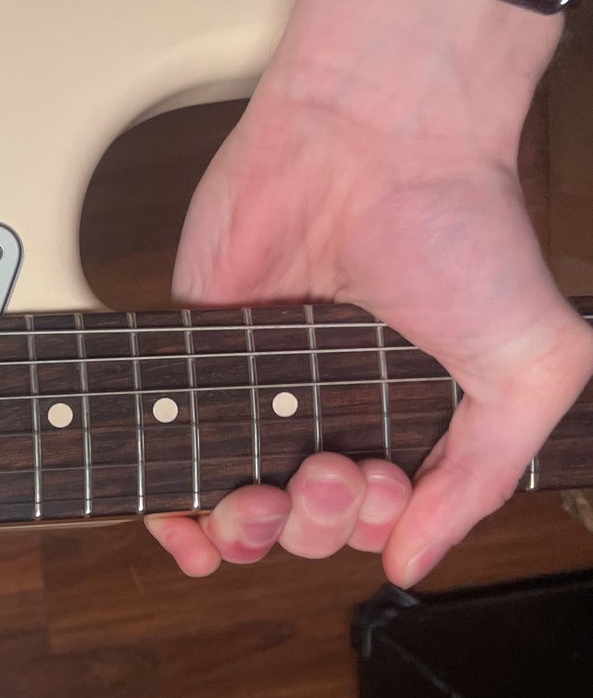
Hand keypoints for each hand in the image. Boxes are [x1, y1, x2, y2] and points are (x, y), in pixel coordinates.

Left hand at [146, 0, 592, 586]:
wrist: (376, 137)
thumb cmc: (463, 230)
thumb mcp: (528, 366)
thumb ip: (482, 476)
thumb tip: (413, 560)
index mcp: (402, 417)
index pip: (370, 518)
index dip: (370, 524)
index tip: (385, 482)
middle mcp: (327, 410)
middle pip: (302, 526)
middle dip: (317, 523)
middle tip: (334, 466)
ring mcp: (256, 387)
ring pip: (235, 509)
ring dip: (251, 529)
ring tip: (276, 486)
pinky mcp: (194, 356)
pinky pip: (169, 455)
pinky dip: (171, 513)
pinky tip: (189, 530)